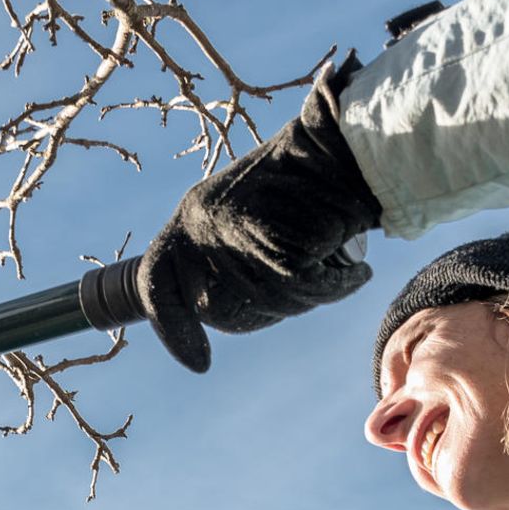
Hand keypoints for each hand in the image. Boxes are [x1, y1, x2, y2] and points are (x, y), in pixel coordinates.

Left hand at [139, 58, 380, 372]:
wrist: (347, 145)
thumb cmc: (305, 188)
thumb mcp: (243, 218)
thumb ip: (219, 260)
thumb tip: (207, 314)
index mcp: (189, 217)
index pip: (155, 284)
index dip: (172, 329)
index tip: (199, 364)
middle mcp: (201, 225)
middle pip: (215, 310)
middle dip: (260, 313)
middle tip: (301, 284)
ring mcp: (235, 235)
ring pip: (264, 303)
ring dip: (306, 296)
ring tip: (331, 261)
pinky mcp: (276, 243)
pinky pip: (303, 291)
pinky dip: (335, 286)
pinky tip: (352, 268)